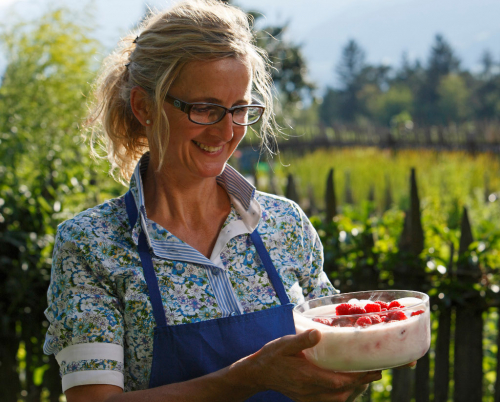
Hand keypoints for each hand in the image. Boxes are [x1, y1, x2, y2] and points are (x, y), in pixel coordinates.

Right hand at [246, 329, 381, 401]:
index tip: (371, 368)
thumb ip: (303, 340)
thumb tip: (319, 333)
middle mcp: (308, 391)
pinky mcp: (306, 400)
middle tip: (375, 372)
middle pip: (341, 394)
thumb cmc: (273, 355)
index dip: (356, 377)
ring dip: (354, 391)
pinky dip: (343, 395)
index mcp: (305, 376)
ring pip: (337, 400)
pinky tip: (349, 386)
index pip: (337, 382)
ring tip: (366, 378)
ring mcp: (308, 398)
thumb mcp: (285, 343)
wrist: (259, 373)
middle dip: (360, 384)